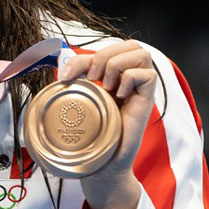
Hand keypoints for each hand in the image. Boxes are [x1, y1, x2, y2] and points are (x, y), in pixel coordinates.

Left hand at [57, 40, 157, 208]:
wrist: (103, 163)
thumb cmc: (92, 134)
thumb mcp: (81, 101)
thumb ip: (76, 80)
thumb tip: (60, 68)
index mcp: (114, 76)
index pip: (107, 49)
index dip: (83, 57)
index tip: (65, 77)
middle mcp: (130, 79)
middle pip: (130, 44)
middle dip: (105, 55)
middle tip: (92, 78)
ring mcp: (140, 89)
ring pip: (141, 54)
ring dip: (117, 66)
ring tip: (107, 87)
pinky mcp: (148, 100)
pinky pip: (148, 75)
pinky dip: (130, 80)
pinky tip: (119, 97)